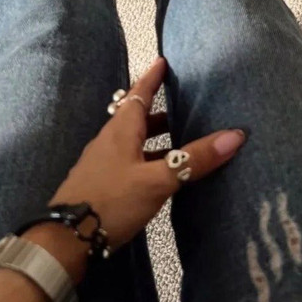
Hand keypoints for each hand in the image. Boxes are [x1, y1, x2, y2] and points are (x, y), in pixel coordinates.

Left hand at [25, 57, 245, 280]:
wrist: (67, 240)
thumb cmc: (111, 201)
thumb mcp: (157, 181)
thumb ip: (194, 160)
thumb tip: (234, 135)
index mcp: (120, 130)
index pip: (139, 94)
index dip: (152, 78)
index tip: (163, 60)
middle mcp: (110, 141)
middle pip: (136, 117)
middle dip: (159, 110)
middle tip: (184, 105)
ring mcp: (103, 163)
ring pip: (133, 141)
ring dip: (155, 138)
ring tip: (181, 142)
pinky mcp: (101, 184)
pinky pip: (129, 160)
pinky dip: (148, 158)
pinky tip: (160, 175)